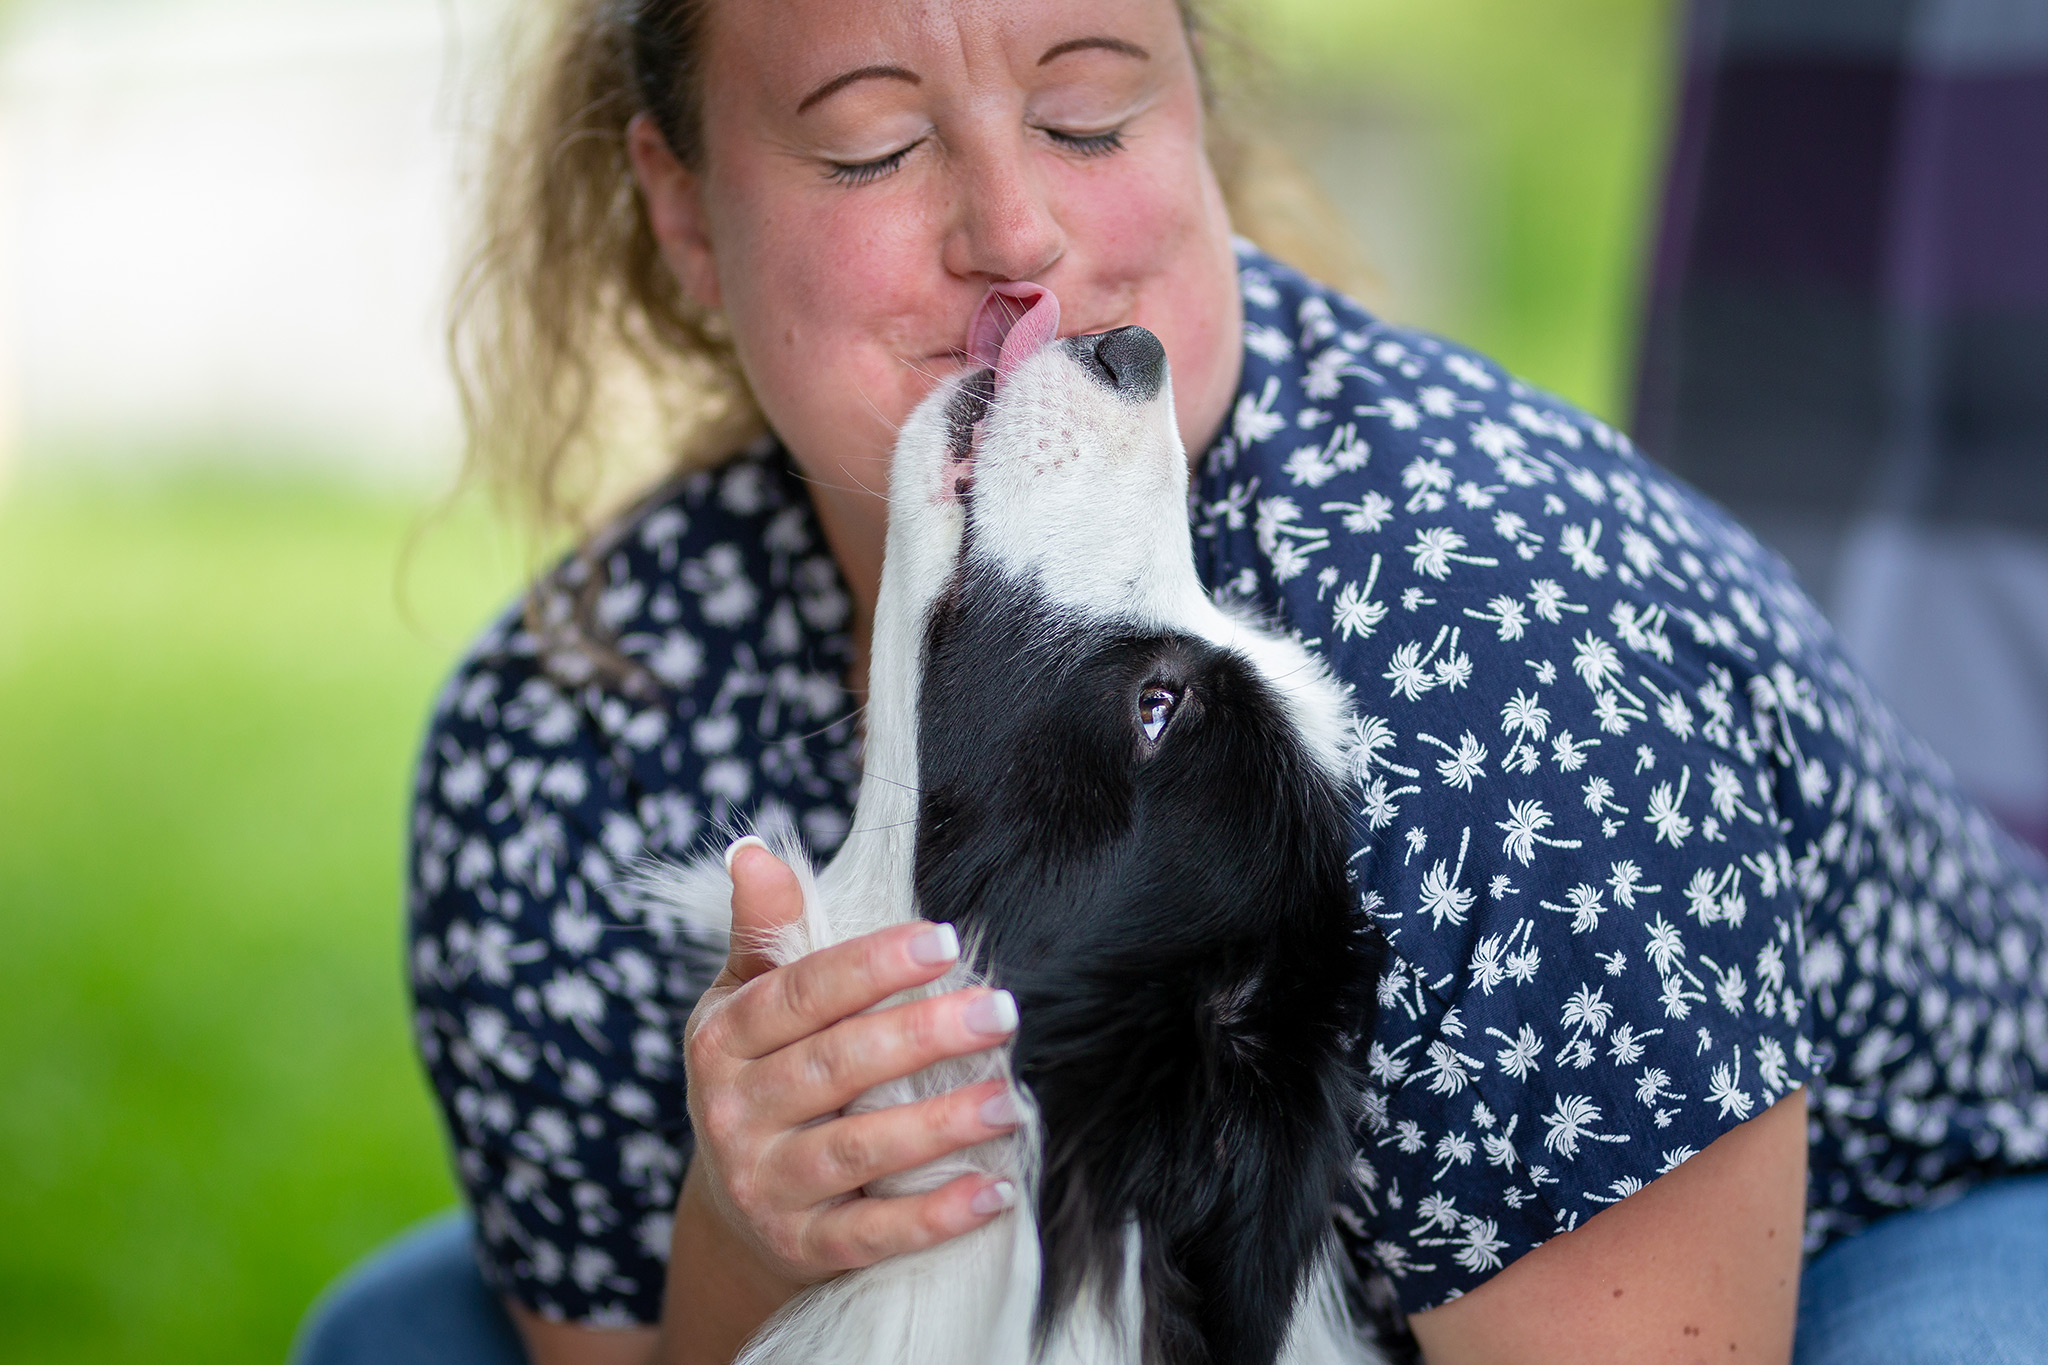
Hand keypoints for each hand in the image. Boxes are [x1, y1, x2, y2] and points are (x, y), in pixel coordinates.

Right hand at [679, 840, 1024, 1295]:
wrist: (740, 1208)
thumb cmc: (763, 1075)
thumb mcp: (746, 1002)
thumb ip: (764, 933)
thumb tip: (755, 850)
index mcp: (722, 1040)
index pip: (799, 995)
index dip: (870, 966)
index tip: (945, 940)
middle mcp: (735, 1114)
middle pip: (833, 1068)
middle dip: (920, 1036)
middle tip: (1000, 1010)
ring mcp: (766, 1187)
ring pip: (855, 1151)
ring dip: (936, 1126)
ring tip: (1007, 1099)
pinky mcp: (803, 1249)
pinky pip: (872, 1234)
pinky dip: (933, 1216)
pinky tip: (993, 1189)